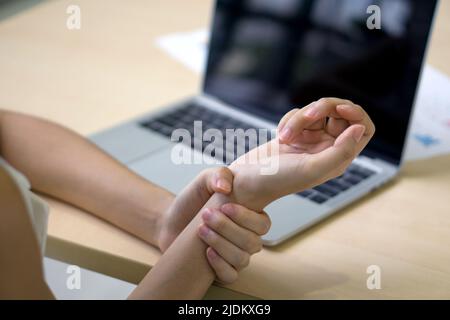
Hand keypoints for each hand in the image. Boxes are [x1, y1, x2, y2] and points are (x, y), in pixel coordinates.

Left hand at [158, 167, 270, 284]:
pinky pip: (231, 276)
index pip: (263, 224)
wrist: (171, 219)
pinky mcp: (221, 269)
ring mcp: (235, 255)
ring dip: (221, 244)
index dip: (246, 218)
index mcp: (250, 217)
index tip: (225, 206)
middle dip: (228, 228)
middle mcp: (247, 238)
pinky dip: (220, 266)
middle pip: (252, 242)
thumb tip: (226, 187)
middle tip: (206, 215)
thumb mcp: (205, 180)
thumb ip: (219, 175)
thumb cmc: (193, 199)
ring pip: (242, 259)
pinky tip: (207, 252)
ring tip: (201, 230)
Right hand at [229, 98, 374, 210]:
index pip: (363, 128)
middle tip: (308, 115)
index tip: (339, 108)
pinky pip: (299, 113)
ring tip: (284, 136)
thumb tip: (359, 129)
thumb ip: (341, 151)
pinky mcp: (295, 133)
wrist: (248, 180)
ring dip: (300, 117)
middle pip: (339, 113)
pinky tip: (280, 136)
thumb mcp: (313, 168)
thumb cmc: (278, 179)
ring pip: (316, 111)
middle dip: (322, 109)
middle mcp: (328, 148)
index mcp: (339, 159)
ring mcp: (311, 140)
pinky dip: (288, 119)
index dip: (356, 113)